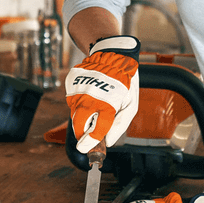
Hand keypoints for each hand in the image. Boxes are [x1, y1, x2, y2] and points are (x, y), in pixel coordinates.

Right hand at [65, 35, 139, 152]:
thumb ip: (120, 125)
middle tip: (85, 137)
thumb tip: (109, 142)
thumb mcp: (131, 104)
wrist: (113, 54)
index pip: (95, 131)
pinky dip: (78, 103)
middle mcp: (90, 98)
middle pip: (78, 125)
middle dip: (80, 134)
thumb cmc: (124, 82)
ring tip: (94, 109)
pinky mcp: (72, 83)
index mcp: (106, 105)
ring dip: (81, 117)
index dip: (90, 142)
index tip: (88, 147)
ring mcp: (79, 90)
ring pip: (74, 113)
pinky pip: (72, 100)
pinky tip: (89, 97)